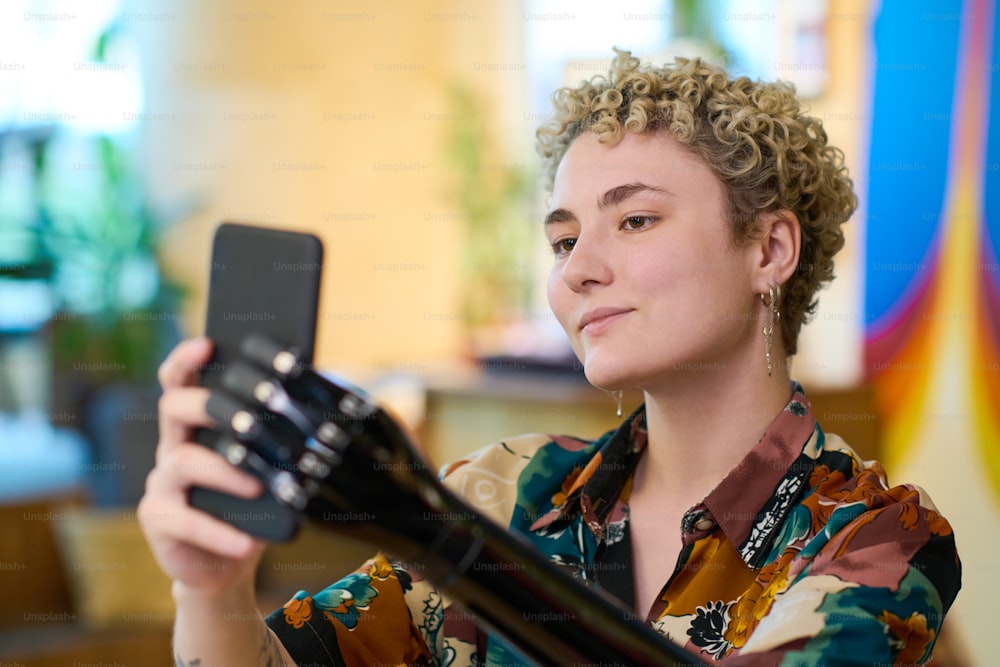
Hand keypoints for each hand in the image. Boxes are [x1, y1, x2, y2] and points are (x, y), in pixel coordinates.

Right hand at [137, 337, 266, 596]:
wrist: (227, 562)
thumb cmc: (252, 505)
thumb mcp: (264, 464)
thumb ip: (272, 433)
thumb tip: (315, 395)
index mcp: (196, 426)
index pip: (180, 380)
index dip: (186, 359)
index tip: (207, 344)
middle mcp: (173, 446)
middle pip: (173, 407)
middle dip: (210, 405)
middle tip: (249, 418)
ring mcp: (162, 482)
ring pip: (184, 461)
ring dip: (225, 471)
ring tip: (258, 487)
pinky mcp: (158, 519)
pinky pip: (184, 520)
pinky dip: (219, 532)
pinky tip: (245, 545)